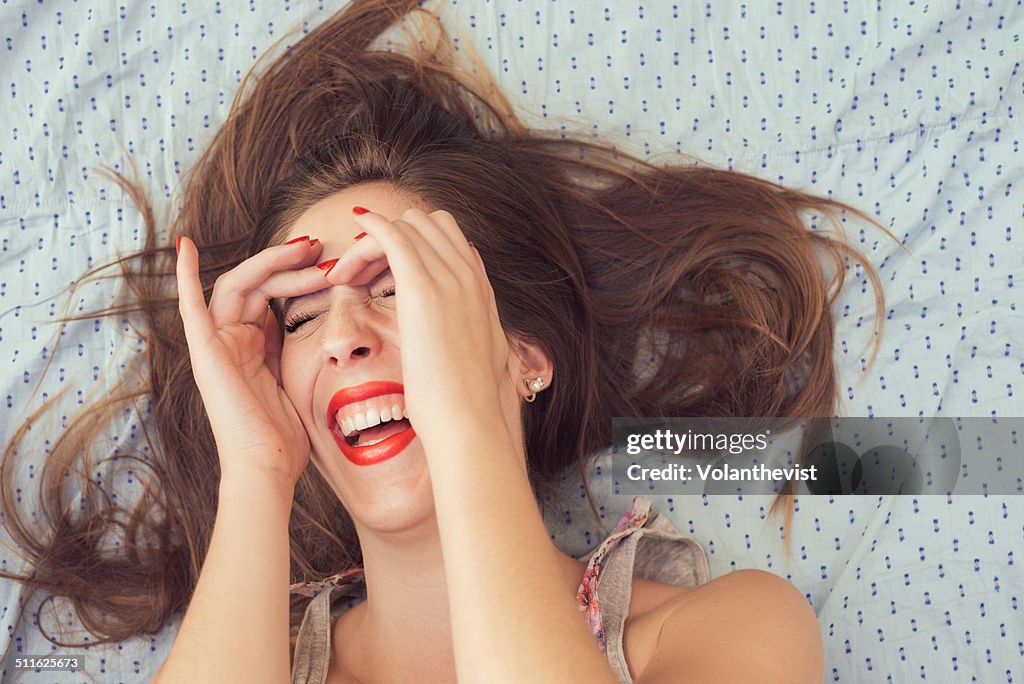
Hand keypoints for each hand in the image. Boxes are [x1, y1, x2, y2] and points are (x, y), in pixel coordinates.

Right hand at [175, 236, 330, 486]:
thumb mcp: (304, 379)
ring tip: (308, 249)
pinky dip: (184, 276)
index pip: (273, 292)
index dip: (298, 272)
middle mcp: (233, 338)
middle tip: (323, 246)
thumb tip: (339, 324)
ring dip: (273, 263)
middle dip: (291, 263)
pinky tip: (184, 245)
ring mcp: (217, 344)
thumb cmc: (290, 435)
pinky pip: (190, 308)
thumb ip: (306, 348)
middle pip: (259, 282)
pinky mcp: (206, 353)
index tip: (333, 260)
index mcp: (257, 344)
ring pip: (240, 284)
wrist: (269, 469)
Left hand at [325, 208, 518, 454]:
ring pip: (407, 225)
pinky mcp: (422, 287)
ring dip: (371, 242)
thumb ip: (477, 331)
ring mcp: (448, 278)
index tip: (382, 274)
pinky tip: (345, 251)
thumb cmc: (469, 403)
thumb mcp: (487, 358)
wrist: (468, 420)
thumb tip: (472, 321)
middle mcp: (468, 276)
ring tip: (344, 274)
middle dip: (392, 238)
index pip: (448, 241)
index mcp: (481, 292)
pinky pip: (390, 235)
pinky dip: (367, 231)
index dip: (414, 248)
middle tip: (359, 272)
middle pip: (429, 224)